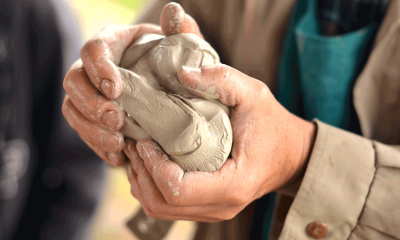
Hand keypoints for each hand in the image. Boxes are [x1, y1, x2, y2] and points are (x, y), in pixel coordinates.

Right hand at [62, 3, 202, 165]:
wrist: (171, 89)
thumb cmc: (175, 64)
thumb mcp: (183, 48)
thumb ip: (181, 31)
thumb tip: (174, 11)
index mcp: (113, 43)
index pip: (92, 49)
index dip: (98, 68)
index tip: (116, 88)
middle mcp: (94, 68)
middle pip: (73, 81)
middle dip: (91, 103)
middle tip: (116, 120)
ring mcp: (90, 94)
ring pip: (72, 109)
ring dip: (90, 129)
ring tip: (117, 143)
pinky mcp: (93, 118)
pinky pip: (84, 132)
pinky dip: (98, 146)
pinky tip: (118, 157)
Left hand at [123, 64, 315, 221]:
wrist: (291, 155)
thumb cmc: (273, 126)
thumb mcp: (254, 94)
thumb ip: (221, 79)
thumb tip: (181, 73)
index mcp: (234, 184)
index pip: (178, 190)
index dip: (152, 166)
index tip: (143, 139)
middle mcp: (222, 206)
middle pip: (162, 205)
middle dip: (140, 174)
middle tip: (133, 142)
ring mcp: (214, 211)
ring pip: (160, 210)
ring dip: (141, 182)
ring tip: (136, 151)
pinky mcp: (208, 207)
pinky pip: (168, 208)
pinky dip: (151, 187)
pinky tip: (148, 163)